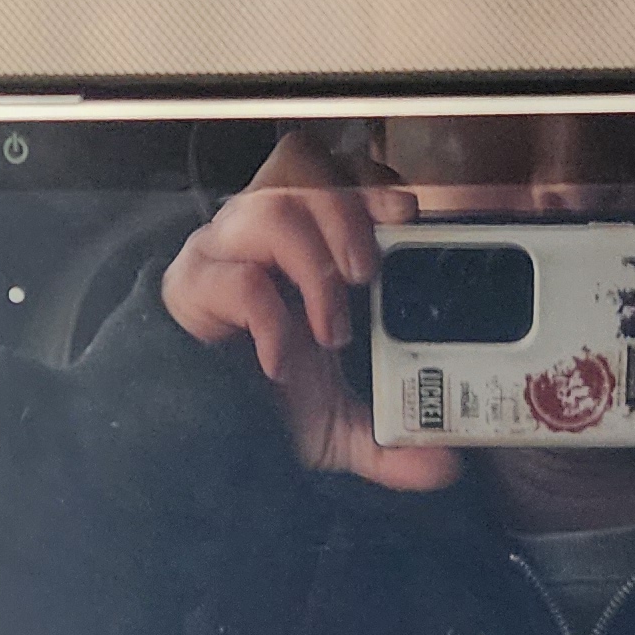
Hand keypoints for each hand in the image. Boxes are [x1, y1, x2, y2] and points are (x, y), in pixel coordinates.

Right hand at [160, 133, 462, 492]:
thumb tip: (443, 465)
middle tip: (365, 272)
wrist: (193, 433)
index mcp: (302, 245)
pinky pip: (236, 278)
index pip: (334, 175)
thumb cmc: (257, 404)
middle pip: (301, 169)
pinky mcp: (191, 286)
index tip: (405, 215)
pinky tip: (279, 359)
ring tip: (330, 325)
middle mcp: (261, 236)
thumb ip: (388, 440)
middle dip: (345, 212)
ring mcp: (223, 254)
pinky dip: (269, 317)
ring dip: (313, 266)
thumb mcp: (334, 424)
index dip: (370, 183)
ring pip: (270, 209)